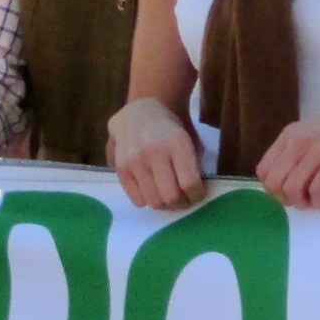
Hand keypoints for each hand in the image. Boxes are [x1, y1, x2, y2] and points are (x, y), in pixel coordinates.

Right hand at [108, 98, 206, 213]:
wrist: (138, 114)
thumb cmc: (168, 129)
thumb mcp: (188, 139)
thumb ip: (194, 164)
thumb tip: (196, 192)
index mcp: (177, 143)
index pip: (189, 182)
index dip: (197, 195)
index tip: (198, 195)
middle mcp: (154, 152)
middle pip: (171, 196)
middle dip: (181, 203)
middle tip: (184, 200)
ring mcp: (135, 161)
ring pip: (154, 201)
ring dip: (165, 205)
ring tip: (169, 198)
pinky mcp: (121, 169)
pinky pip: (137, 200)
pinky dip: (148, 201)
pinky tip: (152, 191)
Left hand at [254, 93, 319, 210]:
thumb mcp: (315, 136)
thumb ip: (299, 155)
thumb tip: (287, 186)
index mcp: (290, 135)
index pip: (264, 170)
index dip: (274, 188)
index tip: (291, 192)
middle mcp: (298, 141)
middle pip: (274, 183)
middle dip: (287, 199)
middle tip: (304, 199)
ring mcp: (316, 150)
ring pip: (292, 189)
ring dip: (304, 202)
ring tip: (318, 199)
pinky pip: (317, 191)